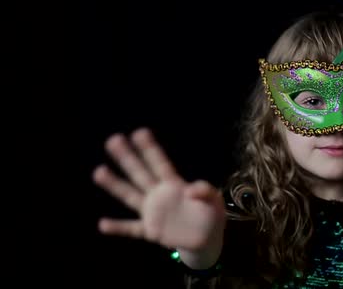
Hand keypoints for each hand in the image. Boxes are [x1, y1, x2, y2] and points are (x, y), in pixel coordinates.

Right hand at [93, 128, 225, 253]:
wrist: (206, 239)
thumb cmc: (210, 213)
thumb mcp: (215, 200)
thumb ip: (206, 191)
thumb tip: (190, 189)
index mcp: (175, 184)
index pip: (160, 163)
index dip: (151, 149)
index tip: (140, 132)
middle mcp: (159, 195)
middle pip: (140, 173)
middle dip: (127, 157)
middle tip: (113, 140)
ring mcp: (153, 212)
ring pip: (131, 196)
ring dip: (115, 185)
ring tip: (99, 171)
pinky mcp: (151, 231)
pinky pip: (132, 228)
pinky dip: (118, 227)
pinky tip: (103, 224)